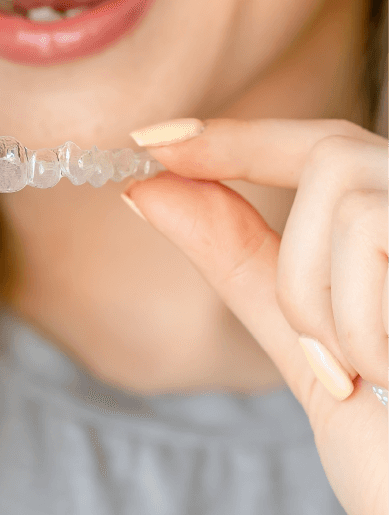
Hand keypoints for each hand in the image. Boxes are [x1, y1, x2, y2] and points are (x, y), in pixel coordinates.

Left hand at [122, 117, 387, 514]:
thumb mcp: (309, 349)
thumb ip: (240, 264)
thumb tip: (147, 190)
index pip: (321, 147)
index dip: (235, 136)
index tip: (152, 140)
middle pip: (332, 154)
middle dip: (278, 227)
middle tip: (305, 334)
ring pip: (347, 204)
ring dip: (323, 304)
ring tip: (369, 378)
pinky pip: (373, 230)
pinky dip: (360, 319)